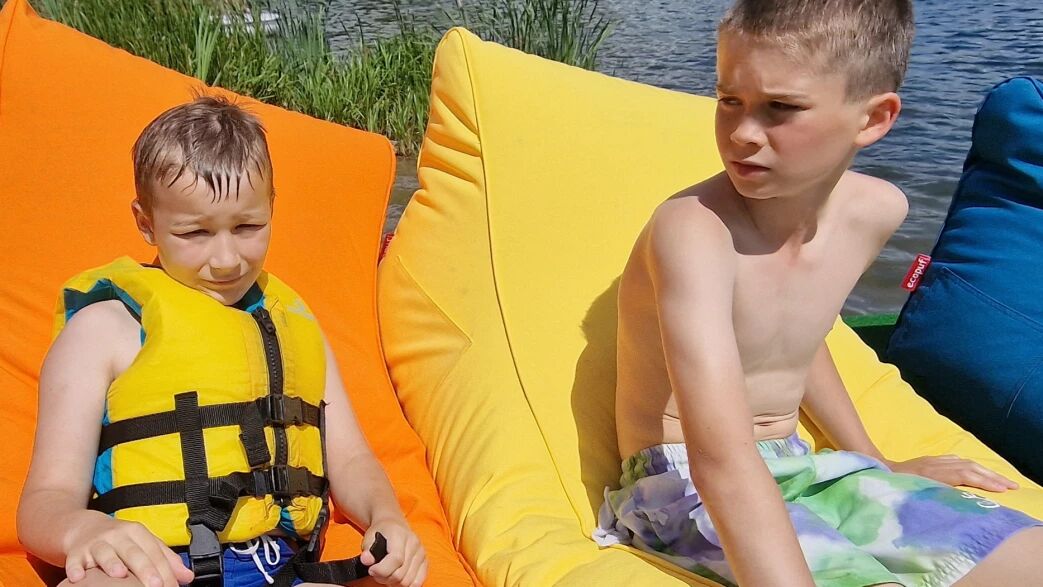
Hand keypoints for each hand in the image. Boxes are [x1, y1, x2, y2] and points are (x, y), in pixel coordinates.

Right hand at [63, 513, 193, 586]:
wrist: (83, 526)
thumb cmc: (120, 539)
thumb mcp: (144, 543)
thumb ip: (166, 559)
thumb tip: (188, 577)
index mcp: (137, 532)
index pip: (154, 552)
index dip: (164, 570)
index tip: (171, 586)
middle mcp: (117, 535)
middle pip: (133, 552)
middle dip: (144, 568)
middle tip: (154, 584)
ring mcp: (96, 543)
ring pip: (105, 553)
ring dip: (112, 563)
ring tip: (120, 574)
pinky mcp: (77, 552)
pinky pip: (75, 560)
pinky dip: (76, 568)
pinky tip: (79, 577)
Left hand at [361, 518, 426, 586]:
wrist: (394, 525)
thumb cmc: (381, 532)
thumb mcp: (369, 537)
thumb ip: (367, 549)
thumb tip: (366, 560)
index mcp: (400, 534)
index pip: (396, 559)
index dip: (381, 570)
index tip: (371, 570)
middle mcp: (414, 543)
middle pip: (401, 574)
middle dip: (384, 578)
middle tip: (377, 573)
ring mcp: (421, 553)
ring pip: (407, 581)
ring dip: (394, 583)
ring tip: (387, 574)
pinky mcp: (425, 562)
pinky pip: (417, 582)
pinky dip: (406, 585)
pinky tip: (397, 578)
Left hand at [887, 455, 1018, 492]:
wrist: (874, 468)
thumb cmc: (889, 484)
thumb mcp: (909, 492)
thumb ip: (930, 494)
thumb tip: (951, 501)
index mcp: (932, 473)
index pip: (965, 475)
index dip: (984, 482)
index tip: (1003, 490)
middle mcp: (935, 464)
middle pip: (970, 468)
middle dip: (992, 476)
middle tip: (1011, 485)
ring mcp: (933, 460)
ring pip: (965, 462)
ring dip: (984, 470)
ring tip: (1000, 480)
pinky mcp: (931, 460)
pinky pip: (955, 460)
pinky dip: (970, 465)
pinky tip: (976, 470)